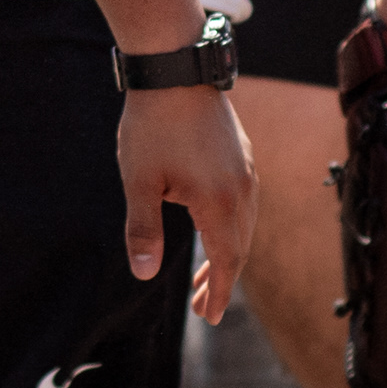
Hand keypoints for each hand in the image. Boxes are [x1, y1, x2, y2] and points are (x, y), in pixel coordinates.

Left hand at [119, 85, 255, 322]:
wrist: (175, 68)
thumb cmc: (153, 124)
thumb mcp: (140, 181)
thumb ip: (143, 230)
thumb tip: (144, 275)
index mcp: (220, 203)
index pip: (227, 262)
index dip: (220, 293)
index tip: (212, 319)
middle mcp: (243, 190)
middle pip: (239, 247)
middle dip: (222, 279)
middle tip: (205, 306)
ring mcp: (247, 170)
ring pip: (244, 225)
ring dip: (228, 253)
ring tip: (207, 275)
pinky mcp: (242, 154)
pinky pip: (244, 203)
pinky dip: (232, 226)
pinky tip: (213, 228)